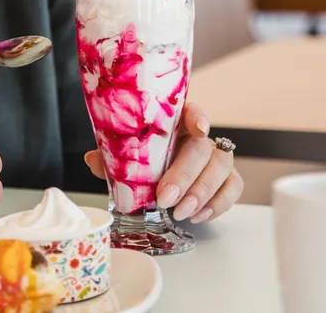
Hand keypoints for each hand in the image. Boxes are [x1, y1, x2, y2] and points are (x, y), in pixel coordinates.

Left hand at [84, 102, 242, 223]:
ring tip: (180, 212)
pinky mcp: (228, 178)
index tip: (198, 128)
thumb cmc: (146, 165)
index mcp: (175, 124)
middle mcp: (200, 137)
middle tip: (165, 198)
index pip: (189, 110)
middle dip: (185, 174)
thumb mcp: (126, 159)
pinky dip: (217, 204)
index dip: (197, 116)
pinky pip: (233, 188)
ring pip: (221, 167)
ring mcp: (216, 157)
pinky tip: (197, 216)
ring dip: (201, 192)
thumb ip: (112, 158)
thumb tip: (92, 159)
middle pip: (202, 147)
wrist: (162, 185)